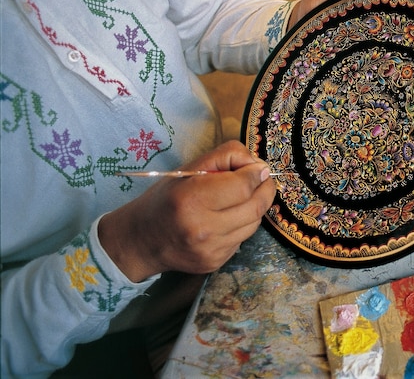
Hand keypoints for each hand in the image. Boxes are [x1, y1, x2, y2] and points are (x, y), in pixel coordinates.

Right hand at [98, 141, 275, 282]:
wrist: (141, 241)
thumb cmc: (166, 198)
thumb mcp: (188, 168)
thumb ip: (224, 157)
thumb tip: (258, 166)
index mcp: (191, 200)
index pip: (242, 186)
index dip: (256, 174)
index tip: (259, 168)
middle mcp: (203, 229)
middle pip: (255, 206)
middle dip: (266, 189)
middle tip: (263, 179)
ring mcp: (211, 250)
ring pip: (253, 223)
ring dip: (256, 206)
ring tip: (245, 196)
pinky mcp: (216, 262)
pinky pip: (243, 238)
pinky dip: (243, 224)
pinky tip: (228, 217)